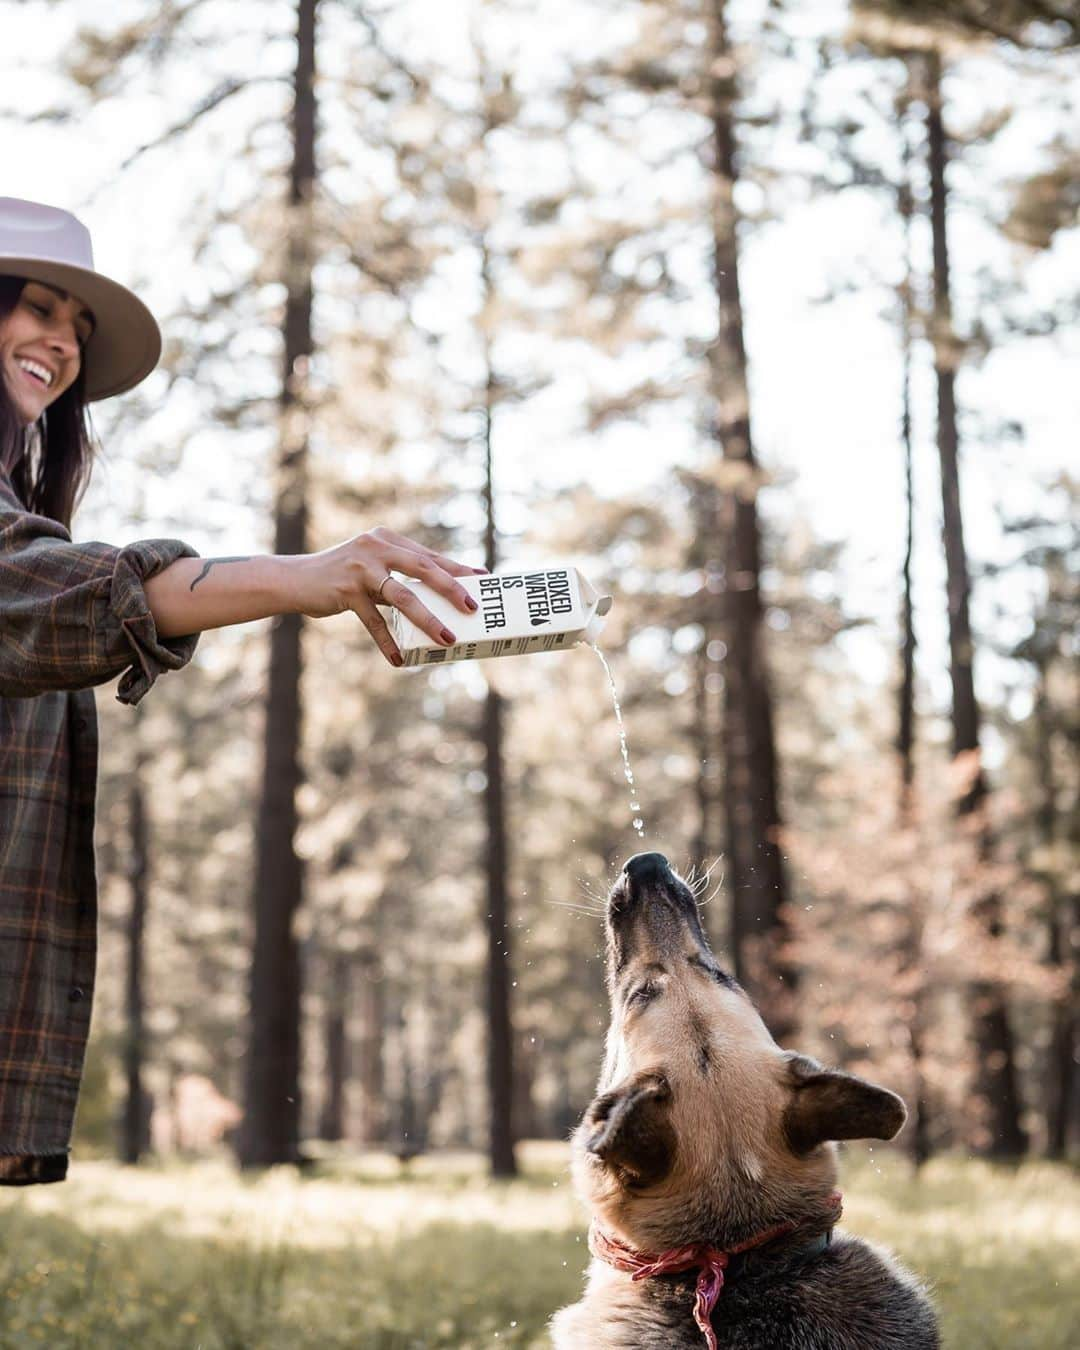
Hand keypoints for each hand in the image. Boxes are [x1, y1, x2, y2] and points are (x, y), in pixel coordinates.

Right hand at [289, 527, 484, 665]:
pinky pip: (374, 621)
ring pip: (402, 596)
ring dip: (428, 620)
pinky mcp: (346, 591)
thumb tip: (432, 598)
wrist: (293, 580)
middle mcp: (376, 547)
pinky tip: (399, 660)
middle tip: (474, 608)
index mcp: (387, 539)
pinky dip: (388, 643)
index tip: (483, 577)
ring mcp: (360, 568)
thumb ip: (396, 577)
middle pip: (423, 568)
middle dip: (452, 588)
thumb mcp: (370, 568)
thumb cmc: (338, 577)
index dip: (456, 568)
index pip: (429, 555)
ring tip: (448, 639)